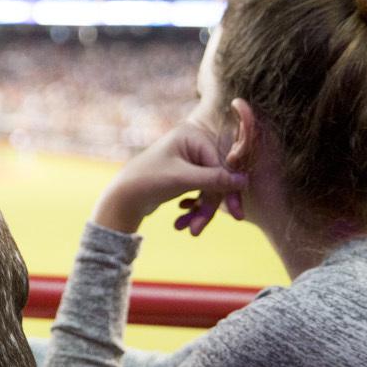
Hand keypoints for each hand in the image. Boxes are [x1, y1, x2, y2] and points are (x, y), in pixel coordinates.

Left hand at [92, 117, 246, 235]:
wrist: (121, 197)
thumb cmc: (148, 181)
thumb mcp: (183, 180)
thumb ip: (215, 179)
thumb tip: (245, 181)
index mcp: (192, 136)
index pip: (221, 165)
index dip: (227, 191)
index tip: (237, 215)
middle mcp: (192, 143)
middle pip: (215, 178)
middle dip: (209, 206)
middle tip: (198, 230)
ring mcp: (188, 159)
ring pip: (209, 188)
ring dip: (201, 211)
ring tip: (188, 230)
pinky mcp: (184, 174)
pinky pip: (200, 191)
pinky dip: (194, 207)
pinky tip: (181, 220)